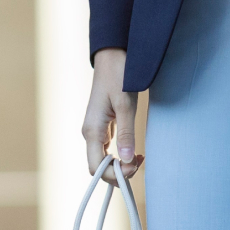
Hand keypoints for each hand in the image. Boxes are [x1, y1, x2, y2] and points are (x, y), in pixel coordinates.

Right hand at [83, 48, 142, 185]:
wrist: (112, 55)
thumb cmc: (118, 75)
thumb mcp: (125, 104)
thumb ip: (126, 133)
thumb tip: (127, 160)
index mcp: (92, 130)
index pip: (96, 167)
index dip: (114, 174)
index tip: (134, 167)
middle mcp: (90, 132)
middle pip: (98, 165)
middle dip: (118, 171)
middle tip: (140, 163)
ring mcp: (95, 128)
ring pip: (103, 157)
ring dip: (119, 163)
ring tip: (140, 158)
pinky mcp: (102, 123)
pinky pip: (107, 147)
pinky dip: (119, 153)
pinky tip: (133, 150)